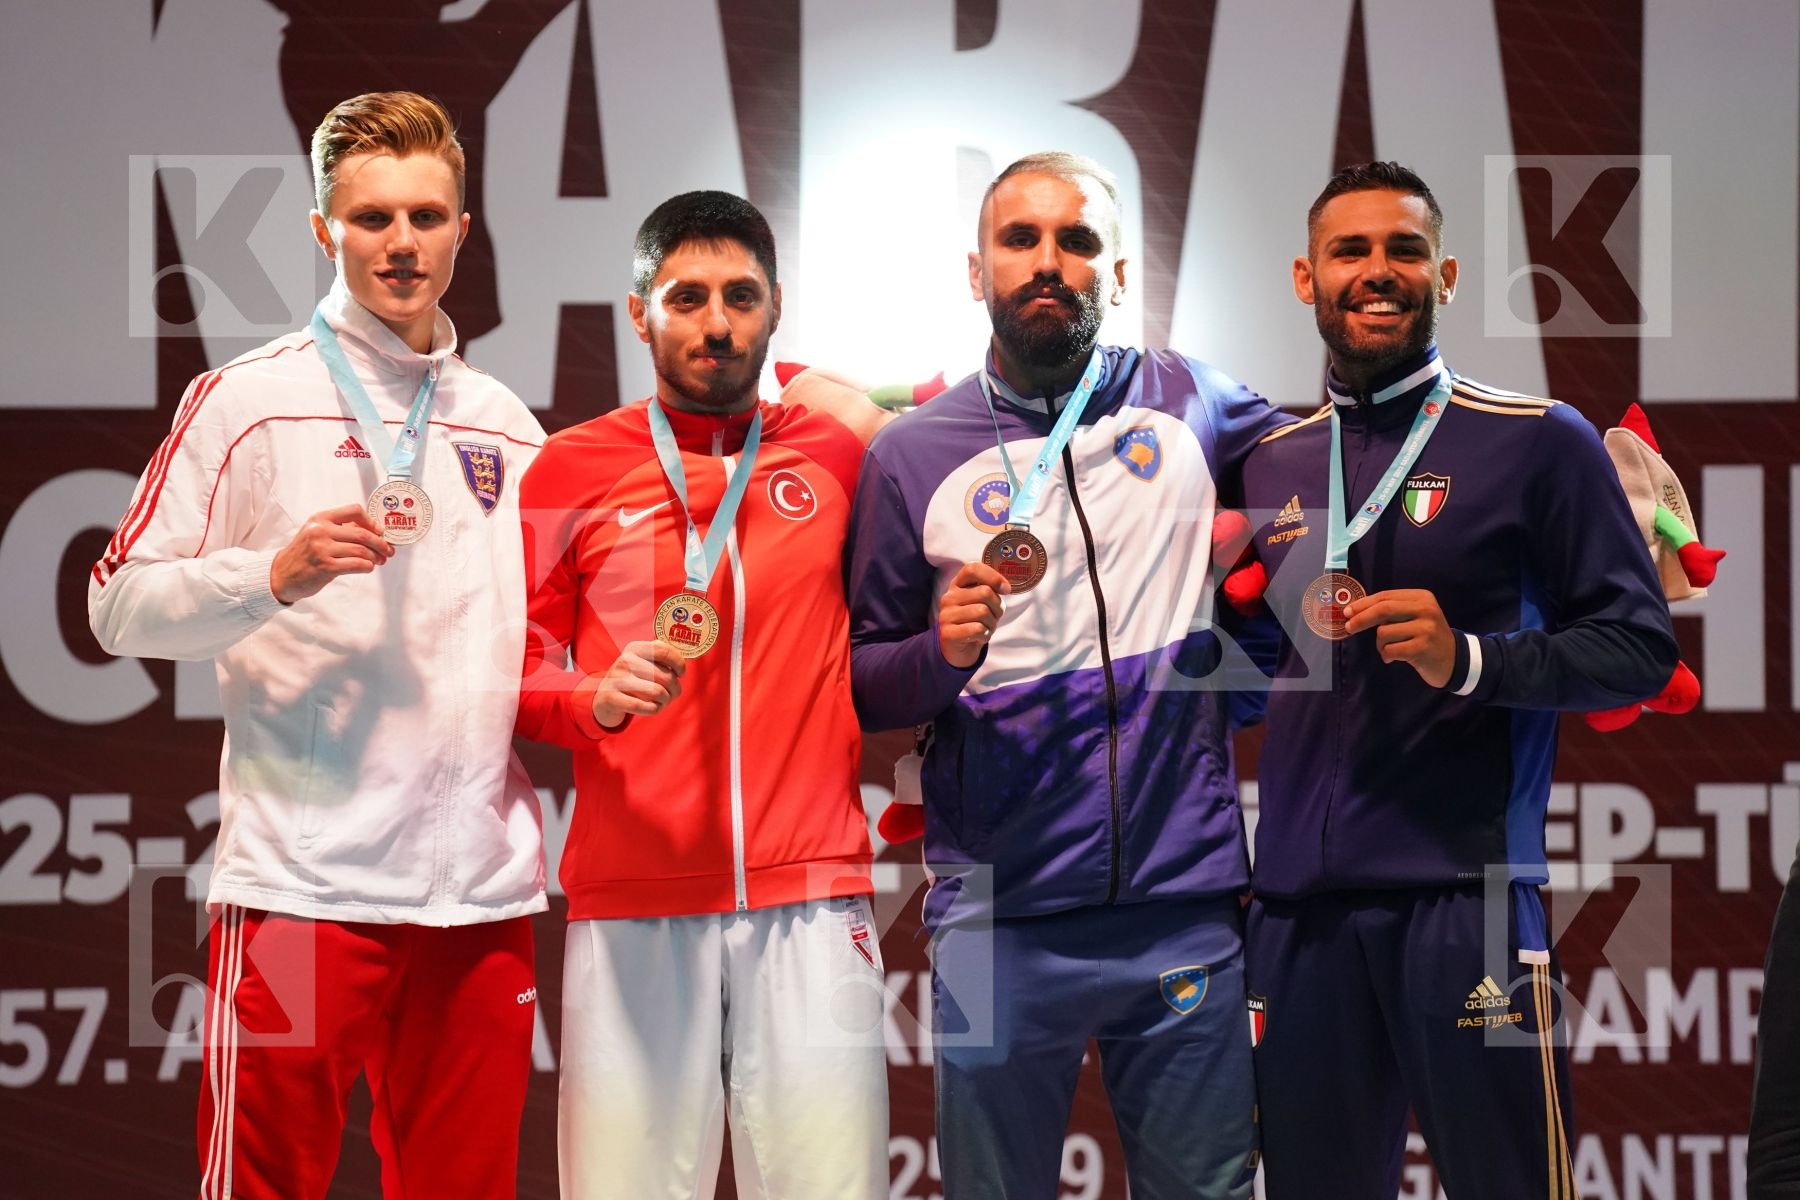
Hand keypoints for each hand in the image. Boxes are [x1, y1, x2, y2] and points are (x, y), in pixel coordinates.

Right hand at [270, 503, 392, 603]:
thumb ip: (340, 530)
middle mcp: (320, 531)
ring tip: (379, 561)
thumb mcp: (316, 533)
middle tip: (388, 550)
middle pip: (362, 533)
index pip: (354, 510)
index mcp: (320, 519)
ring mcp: (322, 549)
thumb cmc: (303, 554)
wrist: (280, 574)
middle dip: (380, 543)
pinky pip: (356, 564)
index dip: (371, 521)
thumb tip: (373, 531)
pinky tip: (368, 567)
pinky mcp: (325, 567)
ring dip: (375, 557)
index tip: (380, 531)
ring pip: (361, 550)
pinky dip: (367, 566)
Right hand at [591, 640, 687, 727]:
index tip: (681, 673)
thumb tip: (682, 660)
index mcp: (635, 648)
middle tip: (672, 693)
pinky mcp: (612, 698)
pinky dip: (654, 709)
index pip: (664, 651)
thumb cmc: (633, 679)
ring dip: (665, 700)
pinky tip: (653, 707)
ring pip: (657, 692)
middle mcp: (625, 661)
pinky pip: (645, 707)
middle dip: (675, 688)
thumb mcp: (642, 662)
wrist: (604, 697)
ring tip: (663, 701)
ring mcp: (616, 679)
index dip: (679, 663)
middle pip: (665, 676)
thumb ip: (661, 656)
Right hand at [939, 562, 1007, 668]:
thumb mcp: (981, 602)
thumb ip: (990, 590)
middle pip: (985, 592)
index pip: (972, 569)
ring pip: (983, 612)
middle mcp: (949, 597)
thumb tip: (1005, 587)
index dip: (993, 576)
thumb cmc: (974, 621)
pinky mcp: (947, 632)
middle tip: (994, 617)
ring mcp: (946, 614)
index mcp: (958, 585)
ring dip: (992, 623)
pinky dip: (985, 634)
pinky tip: (979, 637)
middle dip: (997, 607)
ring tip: (985, 628)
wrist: (958, 649)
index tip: (1006, 589)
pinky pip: (978, 629)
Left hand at [1342, 589, 1455, 687]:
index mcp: (1422, 597)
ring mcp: (1426, 629)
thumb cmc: (1425, 636)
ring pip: (1384, 633)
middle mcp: (1426, 609)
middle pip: (1383, 610)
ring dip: (1380, 645)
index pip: (1385, 597)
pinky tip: (1394, 658)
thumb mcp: (1414, 616)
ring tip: (1391, 649)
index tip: (1347, 612)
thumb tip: (1354, 611)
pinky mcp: (1422, 648)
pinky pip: (1390, 650)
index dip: (1363, 604)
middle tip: (1348, 628)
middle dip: (1361, 619)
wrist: (1452, 659)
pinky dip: (1387, 655)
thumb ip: (1391, 611)